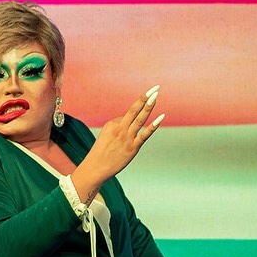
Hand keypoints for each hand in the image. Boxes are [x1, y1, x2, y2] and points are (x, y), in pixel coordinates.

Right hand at [72, 85, 164, 201]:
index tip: (122, 134)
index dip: (128, 122)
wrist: (95, 168)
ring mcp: (127, 137)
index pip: (125, 117)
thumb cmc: (100, 154)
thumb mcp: (105, 138)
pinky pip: (145, 134)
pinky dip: (154, 126)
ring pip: (140, 119)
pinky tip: (161, 117)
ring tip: (156, 96)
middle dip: (144, 98)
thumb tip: (130, 127)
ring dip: (148, 106)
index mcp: (111, 124)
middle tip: (154, 88)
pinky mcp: (133, 147)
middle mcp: (119, 128)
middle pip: (133, 110)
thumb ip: (118, 131)